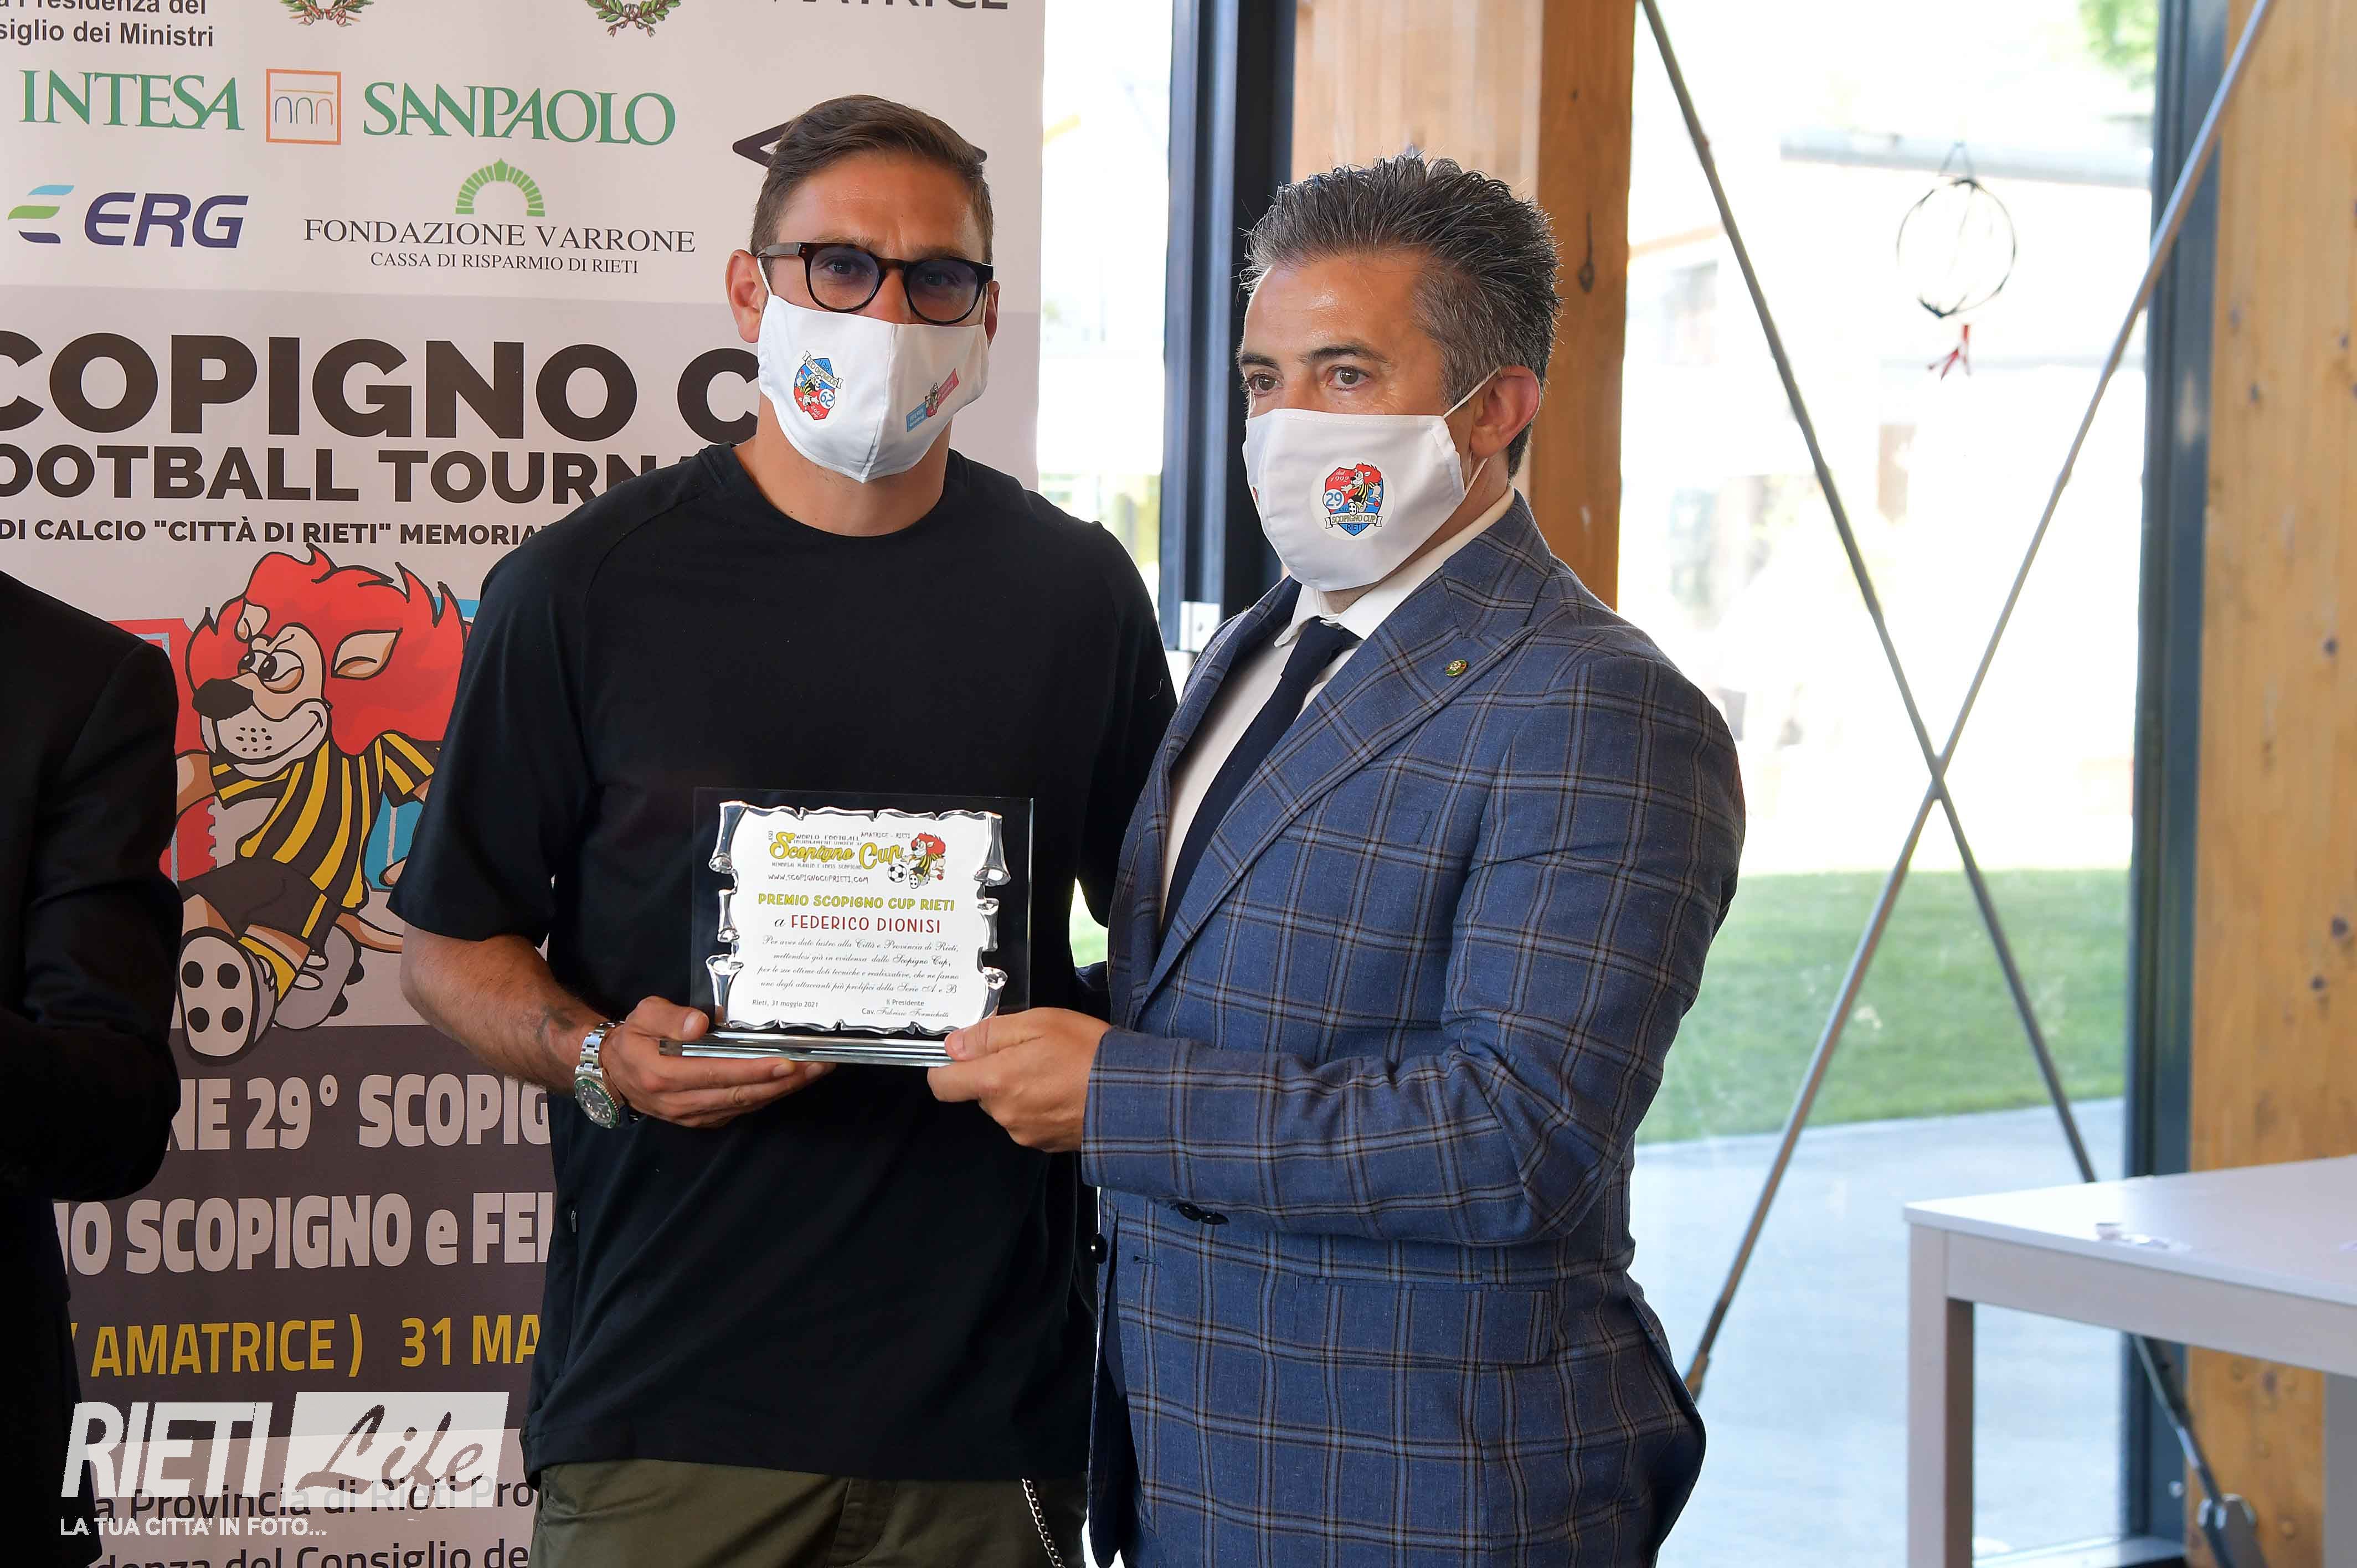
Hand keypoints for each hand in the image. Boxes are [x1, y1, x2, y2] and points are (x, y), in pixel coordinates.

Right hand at [598, 997, 832, 1128]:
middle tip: (818, 1065)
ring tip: (815, 1072)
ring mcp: (692, 1115)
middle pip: (740, 1093)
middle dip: (783, 1081)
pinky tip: (791, 1083)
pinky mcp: (702, 1120)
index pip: (718, 1072)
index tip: (787, 1061)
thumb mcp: (642, 1015)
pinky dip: (768, 1097)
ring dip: (783, 1091)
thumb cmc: (633, 1037)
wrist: (613, 1073)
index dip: (755, 1069)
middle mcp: (680, 1101)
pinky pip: (740, 1109)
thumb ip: (669, 1017)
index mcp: (664, 1074)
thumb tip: (700, 1022)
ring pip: (745, 1104)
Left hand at [927, 1008, 1108, 1152]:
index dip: (945, 1067)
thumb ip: (990, 1033)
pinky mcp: (1044, 1143)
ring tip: (1052, 1070)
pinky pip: (1027, 1121)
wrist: (1132, 1094)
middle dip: (994, 1072)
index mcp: (996, 1081)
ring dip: (1018, 1089)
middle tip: (1028, 1052)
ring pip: (1004, 1106)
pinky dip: (1038, 1105)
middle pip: (978, 1093)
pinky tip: (1061, 1089)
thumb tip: (955, 1044)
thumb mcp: (1039, 1022)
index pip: (943, 1083)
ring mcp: (1024, 1132)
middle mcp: (1005, 1114)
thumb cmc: (1089, 1053)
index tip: (962, 1054)